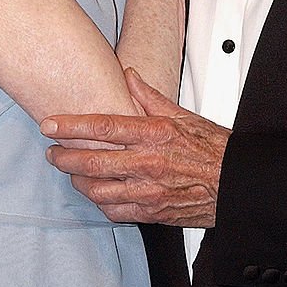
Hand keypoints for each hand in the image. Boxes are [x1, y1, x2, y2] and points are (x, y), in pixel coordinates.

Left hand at [43, 68, 228, 226]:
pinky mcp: (151, 212)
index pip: (103, 127)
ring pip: (97, 189)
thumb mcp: (183, 114)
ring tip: (70, 171)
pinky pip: (114, 210)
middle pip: (92, 161)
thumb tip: (129, 75)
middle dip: (64, 156)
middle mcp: (148, 163)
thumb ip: (149, 96)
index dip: (71, 126)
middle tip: (52, 151)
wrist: (236, 183)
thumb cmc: (213, 148)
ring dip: (77, 180)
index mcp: (155, 134)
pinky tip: (95, 191)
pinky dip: (99, 200)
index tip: (50, 124)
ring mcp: (148, 190)